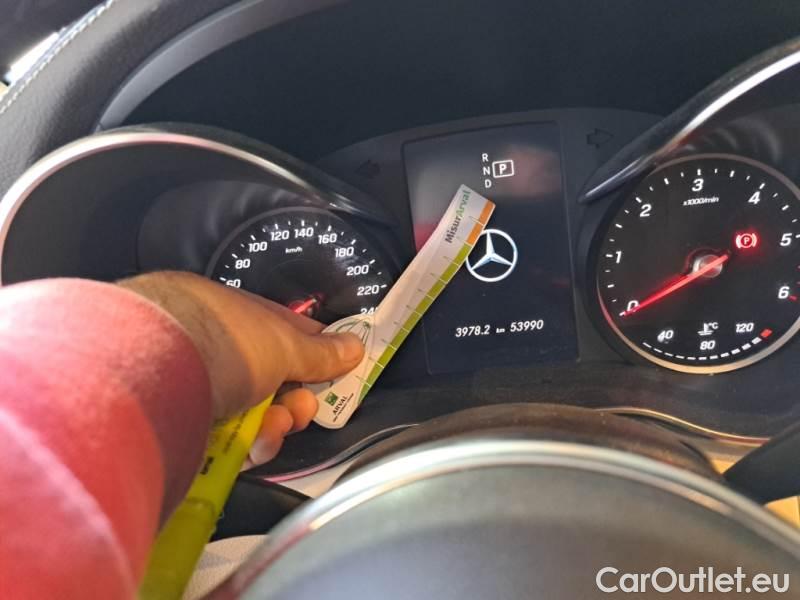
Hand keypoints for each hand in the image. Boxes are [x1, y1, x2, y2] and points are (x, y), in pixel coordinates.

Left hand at [119, 271, 363, 463]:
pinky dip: (244, 448)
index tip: (338, 377)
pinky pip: (226, 441)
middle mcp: (217, 350)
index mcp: (241, 318)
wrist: (151, 374)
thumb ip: (321, 352)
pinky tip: (247, 448)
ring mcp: (198, 388)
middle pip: (271, 384)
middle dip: (295, 402)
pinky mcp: (183, 426)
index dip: (318, 358)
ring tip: (270, 428)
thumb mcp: (283, 344)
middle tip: (300, 409)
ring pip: (251, 417)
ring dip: (273, 427)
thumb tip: (355, 345)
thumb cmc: (221, 342)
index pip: (290, 336)